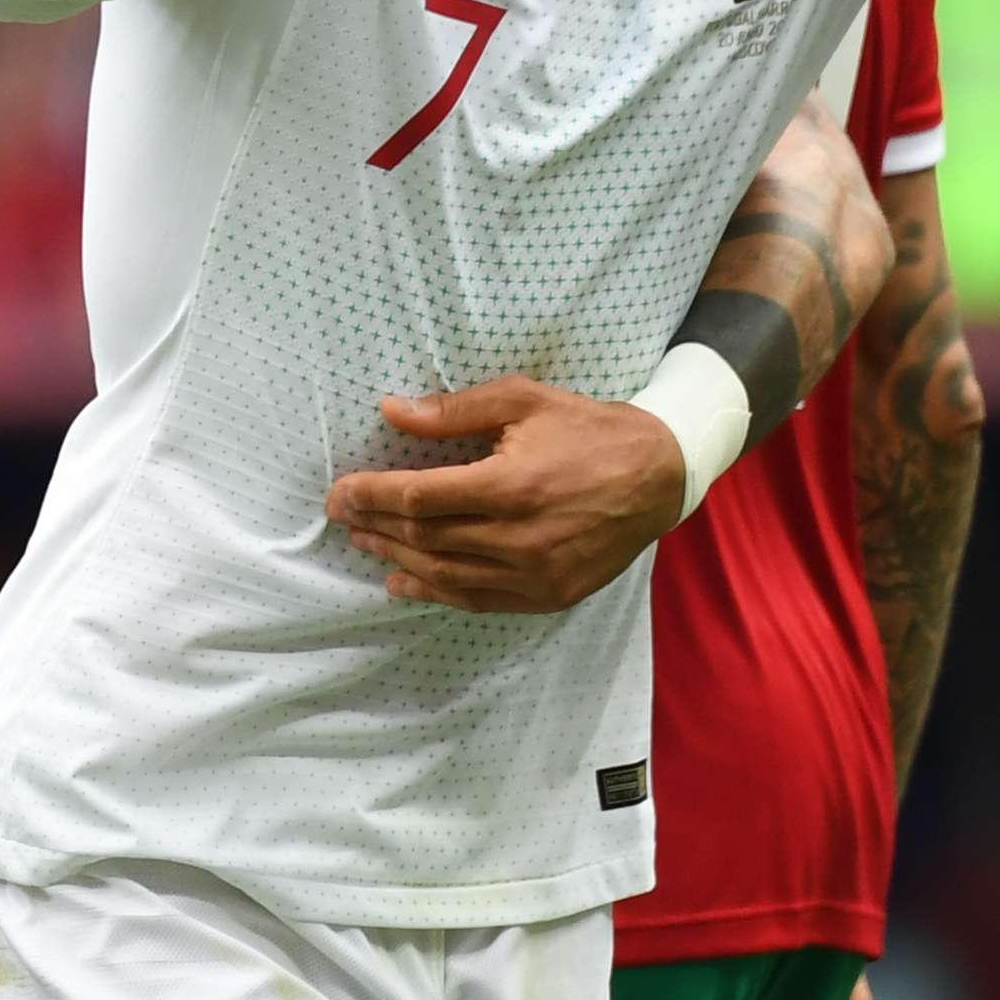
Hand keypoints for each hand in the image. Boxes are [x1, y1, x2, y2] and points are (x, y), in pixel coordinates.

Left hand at [327, 380, 685, 612]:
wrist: (660, 476)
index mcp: (513, 484)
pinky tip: (403, 582)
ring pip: (446, 575)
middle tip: (341, 516)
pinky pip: (478, 600)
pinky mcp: (549, 596)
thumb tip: (393, 411)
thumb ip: (455, 411)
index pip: (421, 497)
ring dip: (397, 559)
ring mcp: (535, 574)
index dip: (372, 495)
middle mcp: (520, 537)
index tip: (340, 491)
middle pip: (427, 538)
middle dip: (376, 525)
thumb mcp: (524, 400)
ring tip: (364, 543)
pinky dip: (435, 592)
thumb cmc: (588, 430)